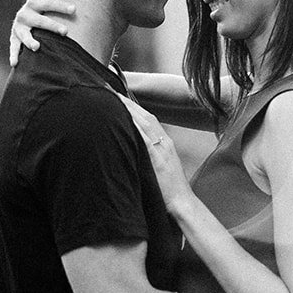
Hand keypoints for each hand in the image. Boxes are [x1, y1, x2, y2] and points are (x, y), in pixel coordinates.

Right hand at [9, 0, 75, 65]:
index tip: (75, 9)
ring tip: (37, 47)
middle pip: (40, 21)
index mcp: (34, 3)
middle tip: (66, 32)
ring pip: (24, 35)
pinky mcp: (14, 39)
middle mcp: (25, 14)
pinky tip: (15, 64)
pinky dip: (14, 55)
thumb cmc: (40, 6)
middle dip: (52, 25)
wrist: (23, 18)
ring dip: (30, 41)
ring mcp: (18, 28)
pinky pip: (13, 48)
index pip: (49, 3)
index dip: (61, 6)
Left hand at [118, 96, 191, 216]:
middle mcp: (164, 140)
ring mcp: (161, 148)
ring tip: (112, 95)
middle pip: (144, 115)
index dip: (133, 106)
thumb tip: (133, 151)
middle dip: (127, 101)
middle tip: (109, 88)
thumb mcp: (162, 168)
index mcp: (165, 142)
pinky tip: (123, 116)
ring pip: (143, 121)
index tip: (118, 96)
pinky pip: (143, 136)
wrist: (182, 204)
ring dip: (127, 107)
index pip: (148, 118)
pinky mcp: (157, 157)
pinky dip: (134, 124)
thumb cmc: (170, 191)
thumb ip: (151, 156)